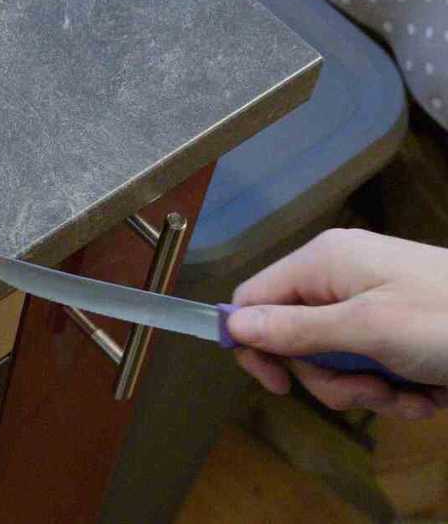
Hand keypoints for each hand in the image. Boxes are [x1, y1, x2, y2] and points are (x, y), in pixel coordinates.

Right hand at [227, 229, 447, 418]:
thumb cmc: (446, 320)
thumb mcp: (367, 329)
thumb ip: (295, 329)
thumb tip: (230, 325)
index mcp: (323, 263)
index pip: (253, 300)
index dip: (254, 344)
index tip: (278, 386)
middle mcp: (340, 279)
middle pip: (295, 340)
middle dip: (332, 378)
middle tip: (372, 389)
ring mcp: (371, 305)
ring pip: (335, 362)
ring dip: (369, 390)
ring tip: (411, 393)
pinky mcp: (398, 331)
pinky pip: (372, 368)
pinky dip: (397, 389)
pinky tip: (429, 392)